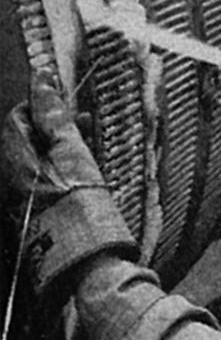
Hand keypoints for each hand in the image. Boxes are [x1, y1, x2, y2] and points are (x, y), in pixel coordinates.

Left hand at [3, 69, 104, 204]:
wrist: (81, 259)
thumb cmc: (76, 200)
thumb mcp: (70, 148)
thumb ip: (54, 114)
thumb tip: (41, 80)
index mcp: (13, 156)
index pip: (20, 115)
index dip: (47, 105)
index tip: (73, 107)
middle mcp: (8, 176)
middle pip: (29, 139)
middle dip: (58, 128)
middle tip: (88, 128)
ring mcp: (19, 197)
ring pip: (38, 160)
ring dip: (62, 150)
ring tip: (92, 152)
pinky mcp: (33, 215)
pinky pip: (43, 182)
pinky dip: (62, 172)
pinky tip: (84, 178)